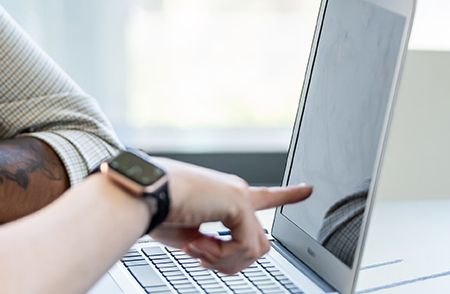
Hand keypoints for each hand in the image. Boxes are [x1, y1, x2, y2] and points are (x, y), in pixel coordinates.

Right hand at [149, 158, 313, 274]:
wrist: (141, 197)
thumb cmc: (154, 211)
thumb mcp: (188, 235)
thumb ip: (213, 245)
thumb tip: (226, 260)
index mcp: (222, 195)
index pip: (263, 195)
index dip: (286, 195)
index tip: (308, 189)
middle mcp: (235, 191)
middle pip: (258, 244)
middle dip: (231, 261)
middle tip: (199, 256)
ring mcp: (239, 195)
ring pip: (256, 250)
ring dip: (223, 260)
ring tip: (195, 249)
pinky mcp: (239, 203)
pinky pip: (246, 247)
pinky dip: (221, 256)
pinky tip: (197, 245)